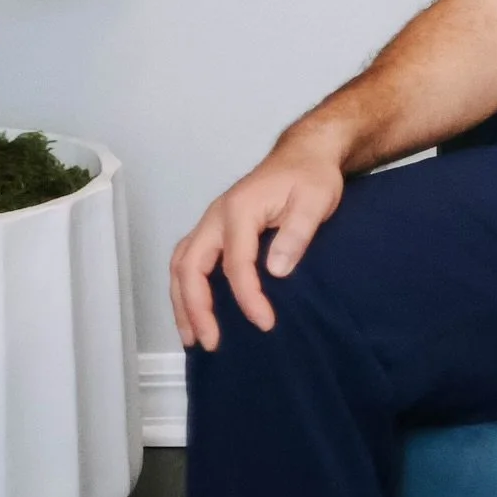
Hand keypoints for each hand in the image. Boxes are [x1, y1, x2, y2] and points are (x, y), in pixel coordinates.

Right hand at [169, 137, 344, 350]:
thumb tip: (276, 271)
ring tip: (193, 337)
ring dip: (182, 302)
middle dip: (196, 308)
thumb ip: (296, 233)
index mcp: (240, 209)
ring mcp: (212, 221)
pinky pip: (188, 260)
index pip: (235, 263)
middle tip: (210, 342)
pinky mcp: (214, 228)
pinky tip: (195, 312)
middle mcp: (217, 215)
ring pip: (181, 264)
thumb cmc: (311, 176)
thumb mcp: (316, 200)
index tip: (265, 322)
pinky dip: (185, 288)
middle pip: (190, 266)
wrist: (305, 153)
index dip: (248, 298)